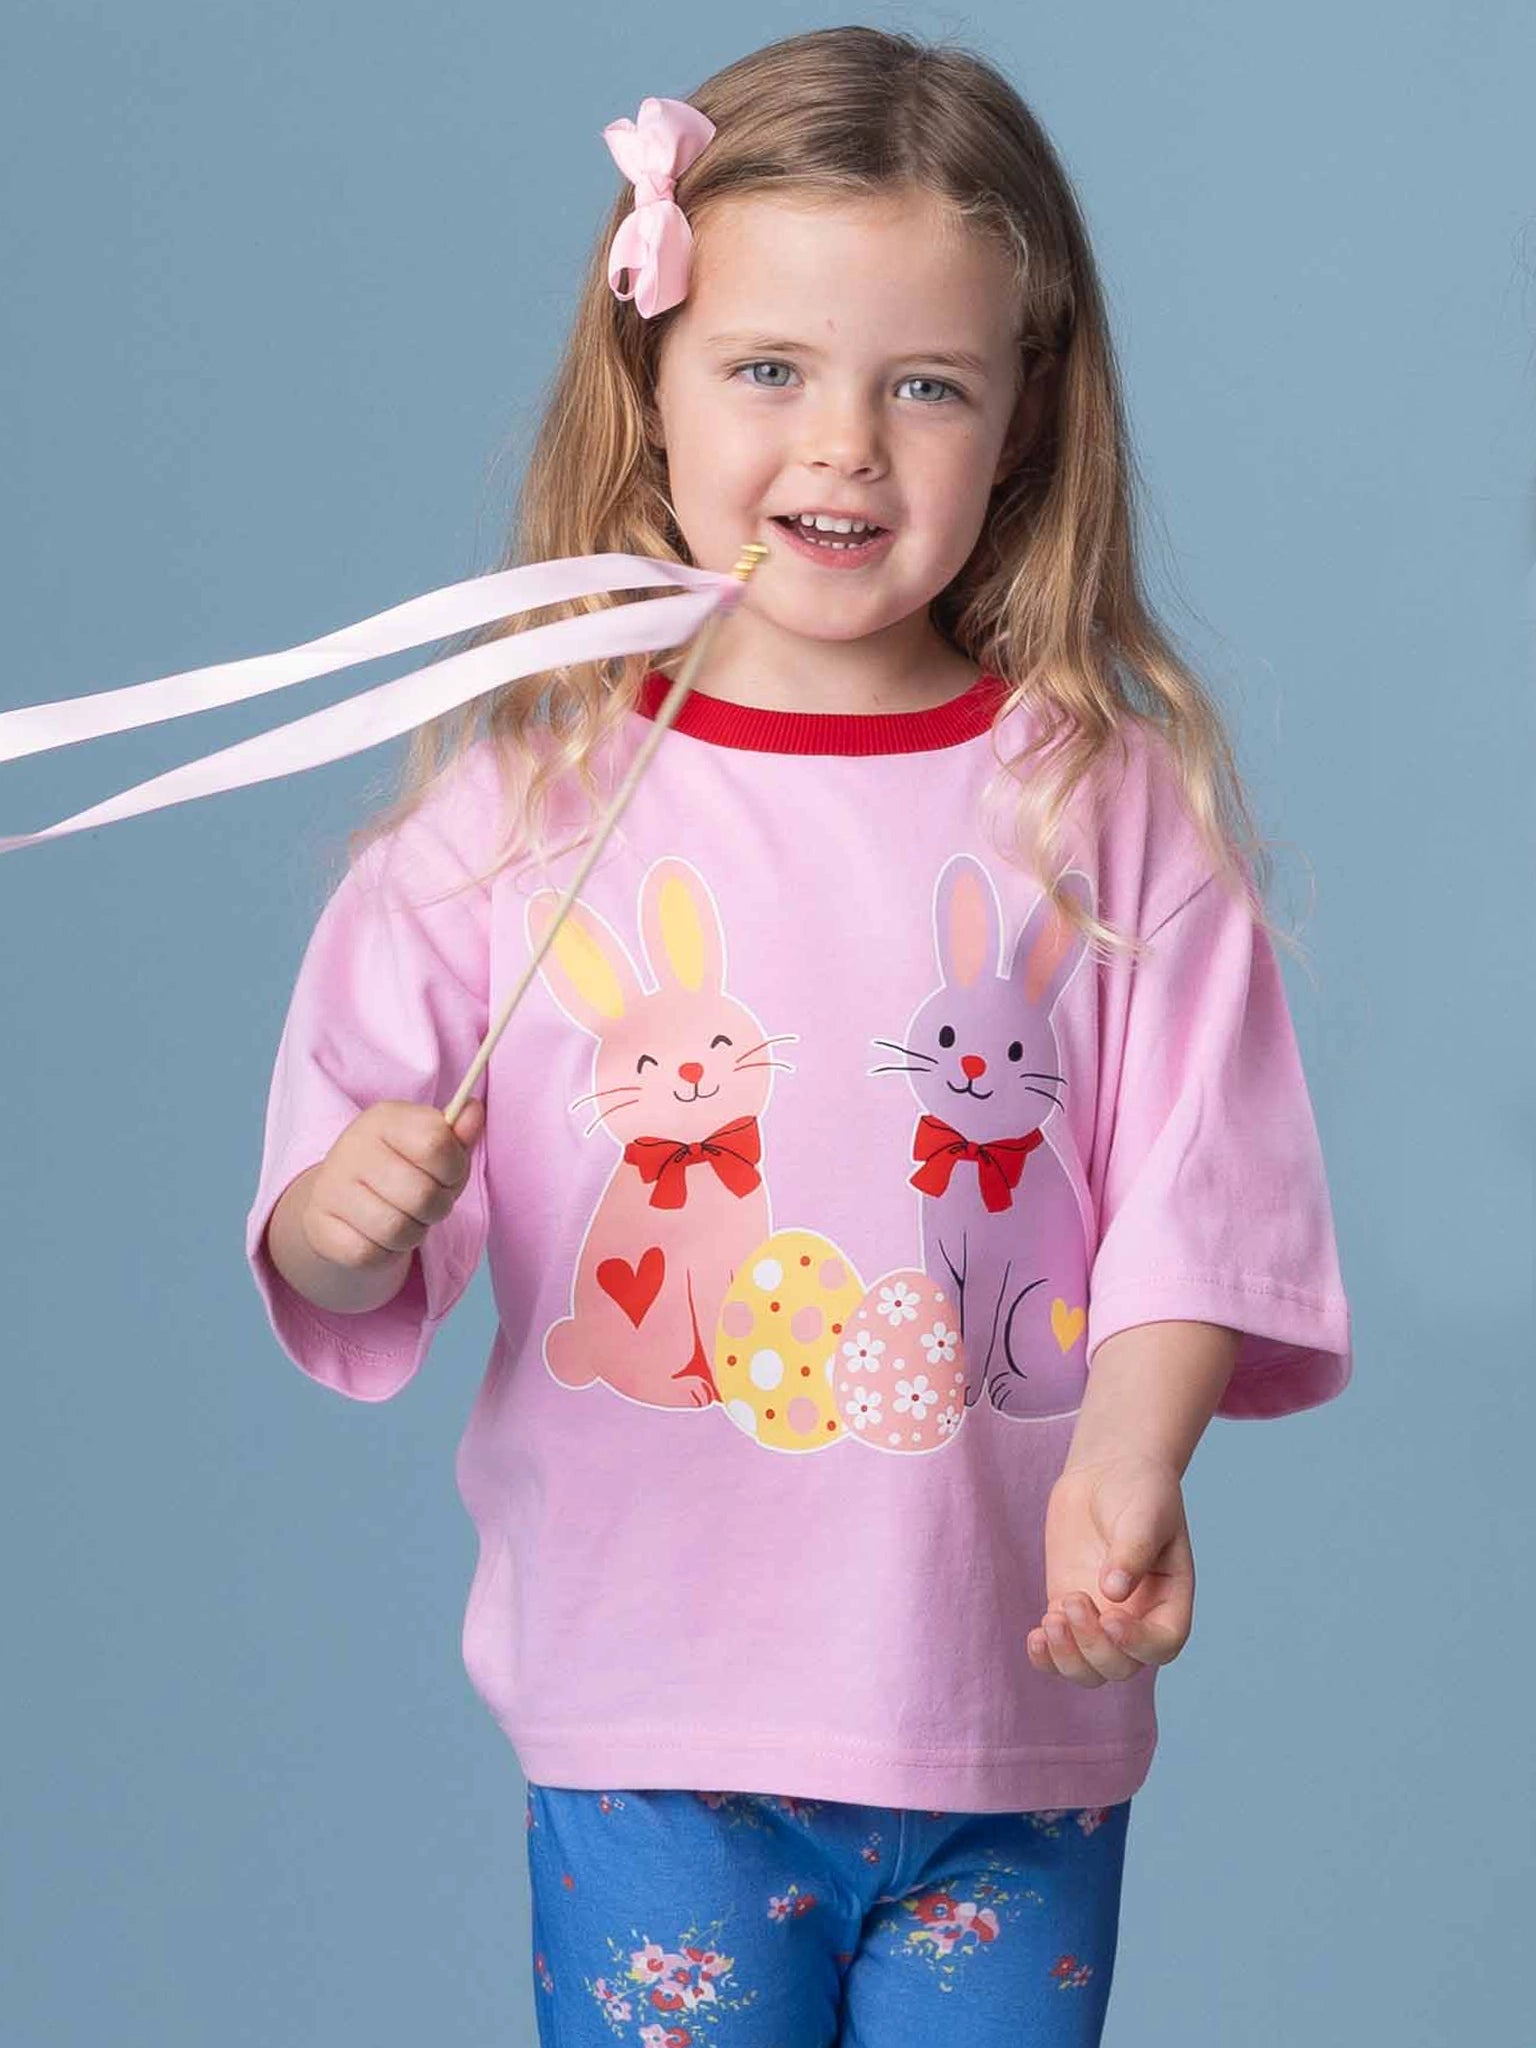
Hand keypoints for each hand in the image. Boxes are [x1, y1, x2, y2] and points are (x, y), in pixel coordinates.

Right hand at [301, 1097, 485, 1272]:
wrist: (340, 1199)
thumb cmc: (400, 1168)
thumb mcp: (431, 1144)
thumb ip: (457, 1133)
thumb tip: (473, 1111)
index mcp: (384, 1118)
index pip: (436, 1142)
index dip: (455, 1168)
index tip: (447, 1173)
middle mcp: (352, 1147)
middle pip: (422, 1194)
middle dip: (438, 1207)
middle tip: (429, 1204)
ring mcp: (330, 1187)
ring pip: (397, 1229)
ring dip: (414, 1234)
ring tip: (407, 1220)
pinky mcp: (319, 1227)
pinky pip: (369, 1254)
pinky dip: (386, 1253)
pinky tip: (381, 1237)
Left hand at [1026, 1454, 1194, 1685]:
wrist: (1108, 1473)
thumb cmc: (1139, 1491)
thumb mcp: (1145, 1514)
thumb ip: (1132, 1551)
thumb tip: (1114, 1593)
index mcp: (1170, 1601)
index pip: (1162, 1644)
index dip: (1137, 1643)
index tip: (1111, 1617)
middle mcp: (1139, 1620)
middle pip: (1121, 1666)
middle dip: (1094, 1645)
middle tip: (1074, 1599)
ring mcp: (1102, 1620)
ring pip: (1089, 1671)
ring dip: (1067, 1658)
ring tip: (1051, 1618)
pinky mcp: (1070, 1611)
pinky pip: (1058, 1653)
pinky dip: (1045, 1657)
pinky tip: (1035, 1636)